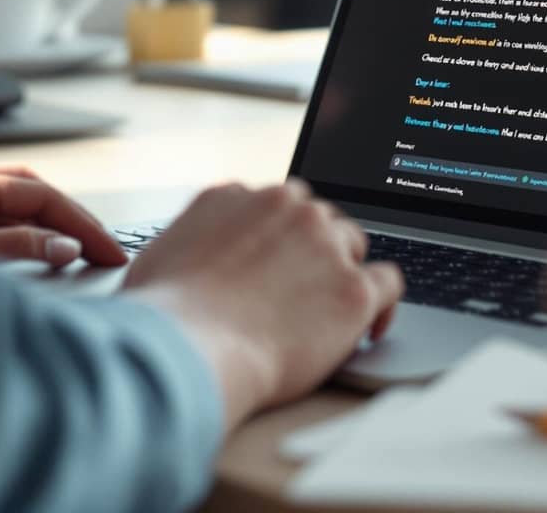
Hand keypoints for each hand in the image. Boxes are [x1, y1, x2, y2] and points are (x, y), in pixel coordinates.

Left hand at [0, 159, 126, 269]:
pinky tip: (26, 255)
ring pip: (5, 203)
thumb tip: (59, 245)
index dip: (80, 223)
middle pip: (27, 190)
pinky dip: (14, 233)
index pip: (37, 194)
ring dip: (43, 226)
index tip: (108, 251)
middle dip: (69, 218)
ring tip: (76, 257)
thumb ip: (7, 250)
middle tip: (103, 252)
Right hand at [122, 180, 402, 432]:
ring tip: (335, 309)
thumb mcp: (158, 256)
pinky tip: (373, 325)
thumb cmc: (161, 317)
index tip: (277, 262)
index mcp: (234, 195)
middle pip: (317, 218)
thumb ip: (188, 241)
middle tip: (303, 289)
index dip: (277, 237)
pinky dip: (384, 304)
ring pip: (353, 244)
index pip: (272, 205)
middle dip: (312, 250)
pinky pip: (389, 282)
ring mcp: (324, 244)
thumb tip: (189, 257)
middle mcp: (285, 207)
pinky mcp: (353, 288)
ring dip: (344, 271)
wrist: (188, 349)